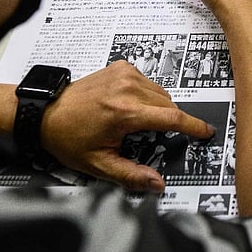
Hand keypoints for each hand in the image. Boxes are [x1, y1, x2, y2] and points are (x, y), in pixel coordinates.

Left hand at [40, 61, 213, 191]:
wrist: (45, 112)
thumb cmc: (68, 137)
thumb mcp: (99, 164)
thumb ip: (131, 174)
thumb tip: (157, 184)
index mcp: (125, 112)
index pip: (173, 118)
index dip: (194, 126)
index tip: (206, 132)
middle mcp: (128, 88)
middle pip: (169, 106)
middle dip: (169, 122)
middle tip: (151, 136)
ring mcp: (125, 74)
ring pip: (161, 93)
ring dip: (158, 108)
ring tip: (136, 122)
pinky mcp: (122, 67)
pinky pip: (149, 82)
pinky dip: (147, 95)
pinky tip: (130, 105)